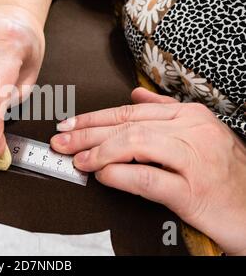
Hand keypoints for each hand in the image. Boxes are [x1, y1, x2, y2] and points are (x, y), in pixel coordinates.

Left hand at [51, 87, 245, 254]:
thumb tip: (135, 93)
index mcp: (190, 116)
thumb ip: (166, 111)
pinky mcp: (194, 192)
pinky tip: (103, 176)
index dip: (94, 118)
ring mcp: (195, 160)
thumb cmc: (224, 173)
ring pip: (135, 144)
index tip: (69, 124)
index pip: (131, 111)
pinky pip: (148, 178)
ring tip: (78, 160)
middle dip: (87, 133)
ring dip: (99, 153)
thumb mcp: (200, 133)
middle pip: (127, 126)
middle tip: (61, 140)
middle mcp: (192, 132)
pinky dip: (120, 176)